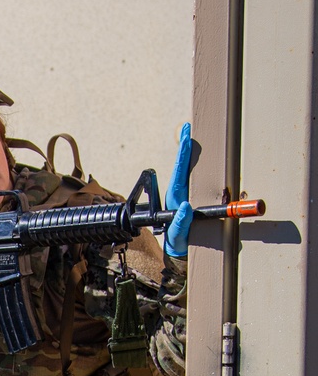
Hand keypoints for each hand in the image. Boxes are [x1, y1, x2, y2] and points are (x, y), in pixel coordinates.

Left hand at [165, 121, 193, 257]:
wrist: (180, 248)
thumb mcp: (178, 233)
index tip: (186, 138)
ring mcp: (187, 193)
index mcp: (175, 197)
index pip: (179, 171)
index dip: (183, 154)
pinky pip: (197, 178)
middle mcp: (180, 192)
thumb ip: (181, 222)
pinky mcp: (194, 197)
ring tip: (190, 134)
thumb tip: (185, 207)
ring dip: (191, 152)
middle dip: (186, 146)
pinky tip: (200, 154)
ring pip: (190, 170)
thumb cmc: (178, 240)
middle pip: (184, 165)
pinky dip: (198, 164)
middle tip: (186, 127)